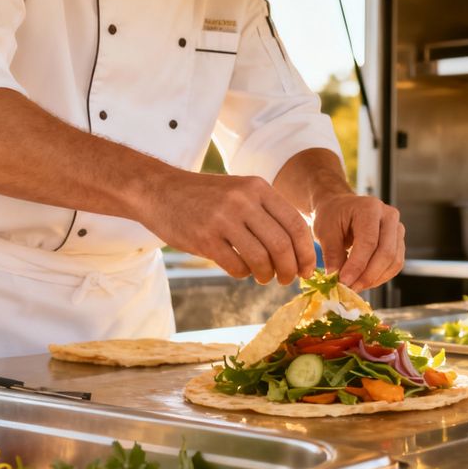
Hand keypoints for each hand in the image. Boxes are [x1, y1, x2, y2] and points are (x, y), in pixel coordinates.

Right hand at [139, 171, 315, 283]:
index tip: (308, 270)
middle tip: (287, 280)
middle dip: (289, 269)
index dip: (307, 253)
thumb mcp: (241, 192)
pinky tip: (240, 270)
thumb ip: (268, 213)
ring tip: (263, 277)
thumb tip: (298, 250)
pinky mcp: (205, 238)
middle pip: (281, 245)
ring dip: (266, 276)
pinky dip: (243, 274)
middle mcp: (243, 201)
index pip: (296, 225)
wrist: (159, 190)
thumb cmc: (206, 198)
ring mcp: (223, 219)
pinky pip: (236, 266)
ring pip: (261, 259)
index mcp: (258, 188)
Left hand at [311, 193, 403, 289]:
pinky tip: (365, 282)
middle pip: (386, 252)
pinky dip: (381, 277)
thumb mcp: (325, 232)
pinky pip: (395, 264)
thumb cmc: (332, 217)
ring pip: (394, 261)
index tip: (344, 281)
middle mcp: (389, 216)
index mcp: (369, 208)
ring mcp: (397, 229)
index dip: (357, 265)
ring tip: (356, 286)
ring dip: (375, 279)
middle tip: (351, 288)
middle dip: (368, 275)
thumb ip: (332, 254)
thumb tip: (336, 278)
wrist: (340, 209)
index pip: (369, 242)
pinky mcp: (398, 242)